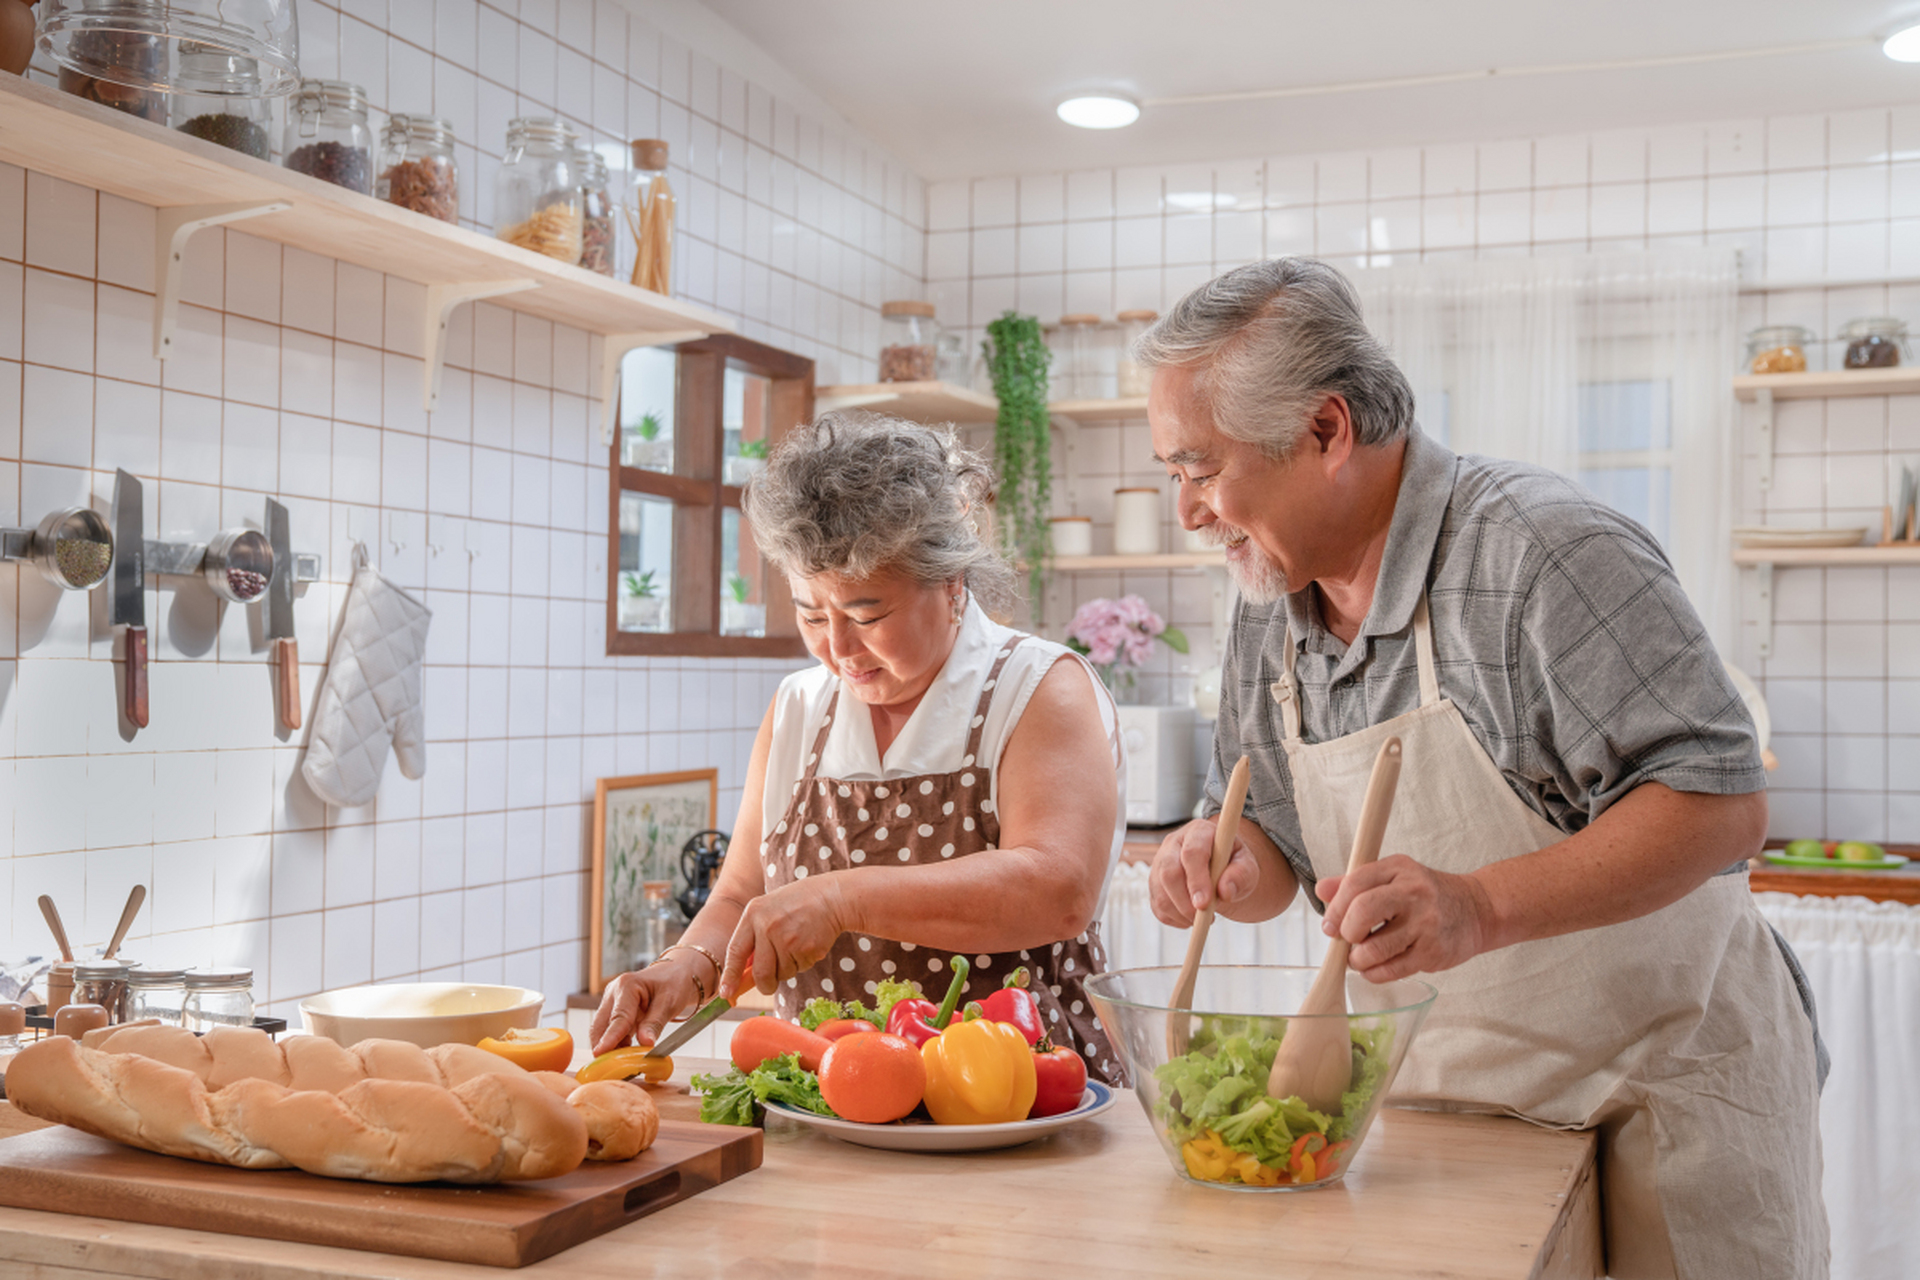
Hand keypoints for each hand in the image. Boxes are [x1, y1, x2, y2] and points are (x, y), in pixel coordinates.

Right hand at [589, 960, 705, 1055]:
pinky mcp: (615, 1013)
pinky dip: (617, 1045)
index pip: (617, 1017)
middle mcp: (614, 993)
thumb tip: (645, 1044)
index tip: (600, 1053)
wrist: (677, 974)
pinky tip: (626, 1057)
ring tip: (621, 1066)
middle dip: (604, 1046)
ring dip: (611, 1048)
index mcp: (627, 985)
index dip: (609, 1038)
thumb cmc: (674, 983)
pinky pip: (613, 1032)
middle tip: (609, 1069)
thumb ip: (655, 1023)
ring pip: (604, 1031)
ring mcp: (612, 1003)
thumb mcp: (669, 1002)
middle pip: (601, 1025)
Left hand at [717, 875, 854, 1000]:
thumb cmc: (796, 904)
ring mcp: (788, 938)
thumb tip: (741, 976)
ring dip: (788, 969)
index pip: (735, 952)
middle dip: (765, 985)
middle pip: (761, 973)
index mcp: (753, 914)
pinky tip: (807, 943)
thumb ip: (753, 938)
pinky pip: (800, 969)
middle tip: (769, 985)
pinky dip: (803, 962)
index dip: (730, 976)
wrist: (831, 896)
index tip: (726, 994)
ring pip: (783, 974)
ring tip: (795, 945)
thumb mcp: (767, 911)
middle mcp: (768, 926)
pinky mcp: (807, 948)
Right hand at [1148, 817, 1260, 927]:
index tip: (1205, 903)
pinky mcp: (1154, 883)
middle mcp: (1174, 843)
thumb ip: (1241, 875)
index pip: (1192, 853)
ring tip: (1205, 918)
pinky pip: (1158, 906)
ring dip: (1182, 913)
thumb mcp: (1247, 866)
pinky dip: (1175, 919)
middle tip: (1206, 918)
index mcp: (1199, 832)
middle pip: (1168, 872)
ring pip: (1160, 893)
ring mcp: (1159, 863)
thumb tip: (1225, 891)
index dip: (1196, 879)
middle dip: (1185, 902)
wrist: (1222, 870)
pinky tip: (1192, 916)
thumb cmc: (1234, 865)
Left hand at [1316, 855, 1496, 981]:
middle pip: (1362, 912)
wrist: (1476, 910)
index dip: (1335, 907)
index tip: (1329, 924)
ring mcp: (1425, 923)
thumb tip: (1321, 890)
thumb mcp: (1394, 877)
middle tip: (1347, 940)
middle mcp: (1413, 893)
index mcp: (1398, 869)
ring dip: (1358, 960)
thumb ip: (1355, 883)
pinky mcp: (1433, 952)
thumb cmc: (1427, 895)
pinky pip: (1391, 970)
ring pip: (1374, 948)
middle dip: (1346, 932)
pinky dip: (1374, 974)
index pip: (1355, 883)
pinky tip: (1374, 968)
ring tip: (1360, 958)